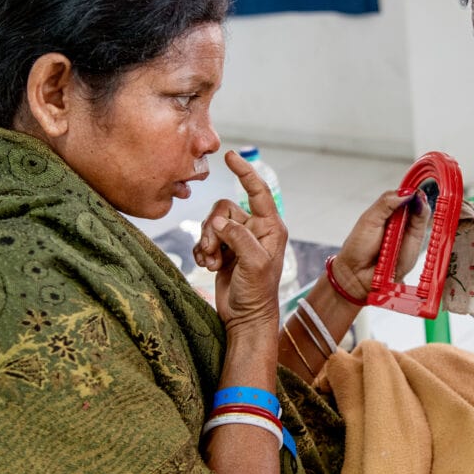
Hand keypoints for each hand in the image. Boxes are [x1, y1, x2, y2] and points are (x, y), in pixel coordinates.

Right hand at [193, 151, 286, 331]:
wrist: (245, 317)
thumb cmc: (258, 293)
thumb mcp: (254, 263)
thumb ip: (238, 237)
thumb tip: (219, 221)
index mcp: (271, 227)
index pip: (258, 191)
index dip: (245, 172)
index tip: (230, 156)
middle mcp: (255, 229)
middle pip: (224, 209)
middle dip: (213, 228)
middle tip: (214, 251)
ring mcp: (238, 239)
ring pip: (212, 223)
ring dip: (207, 243)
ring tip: (213, 263)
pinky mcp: (223, 250)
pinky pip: (204, 238)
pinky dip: (203, 251)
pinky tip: (209, 266)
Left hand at [330, 189, 431, 299]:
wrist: (356, 274)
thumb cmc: (358, 248)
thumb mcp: (369, 219)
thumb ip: (386, 204)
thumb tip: (405, 194)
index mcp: (388, 213)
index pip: (404, 197)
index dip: (410, 192)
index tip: (412, 190)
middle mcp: (400, 222)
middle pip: (416, 205)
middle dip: (418, 199)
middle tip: (417, 196)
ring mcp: (409, 235)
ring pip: (422, 217)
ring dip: (421, 209)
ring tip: (417, 204)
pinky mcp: (415, 248)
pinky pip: (423, 232)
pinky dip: (422, 222)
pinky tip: (420, 213)